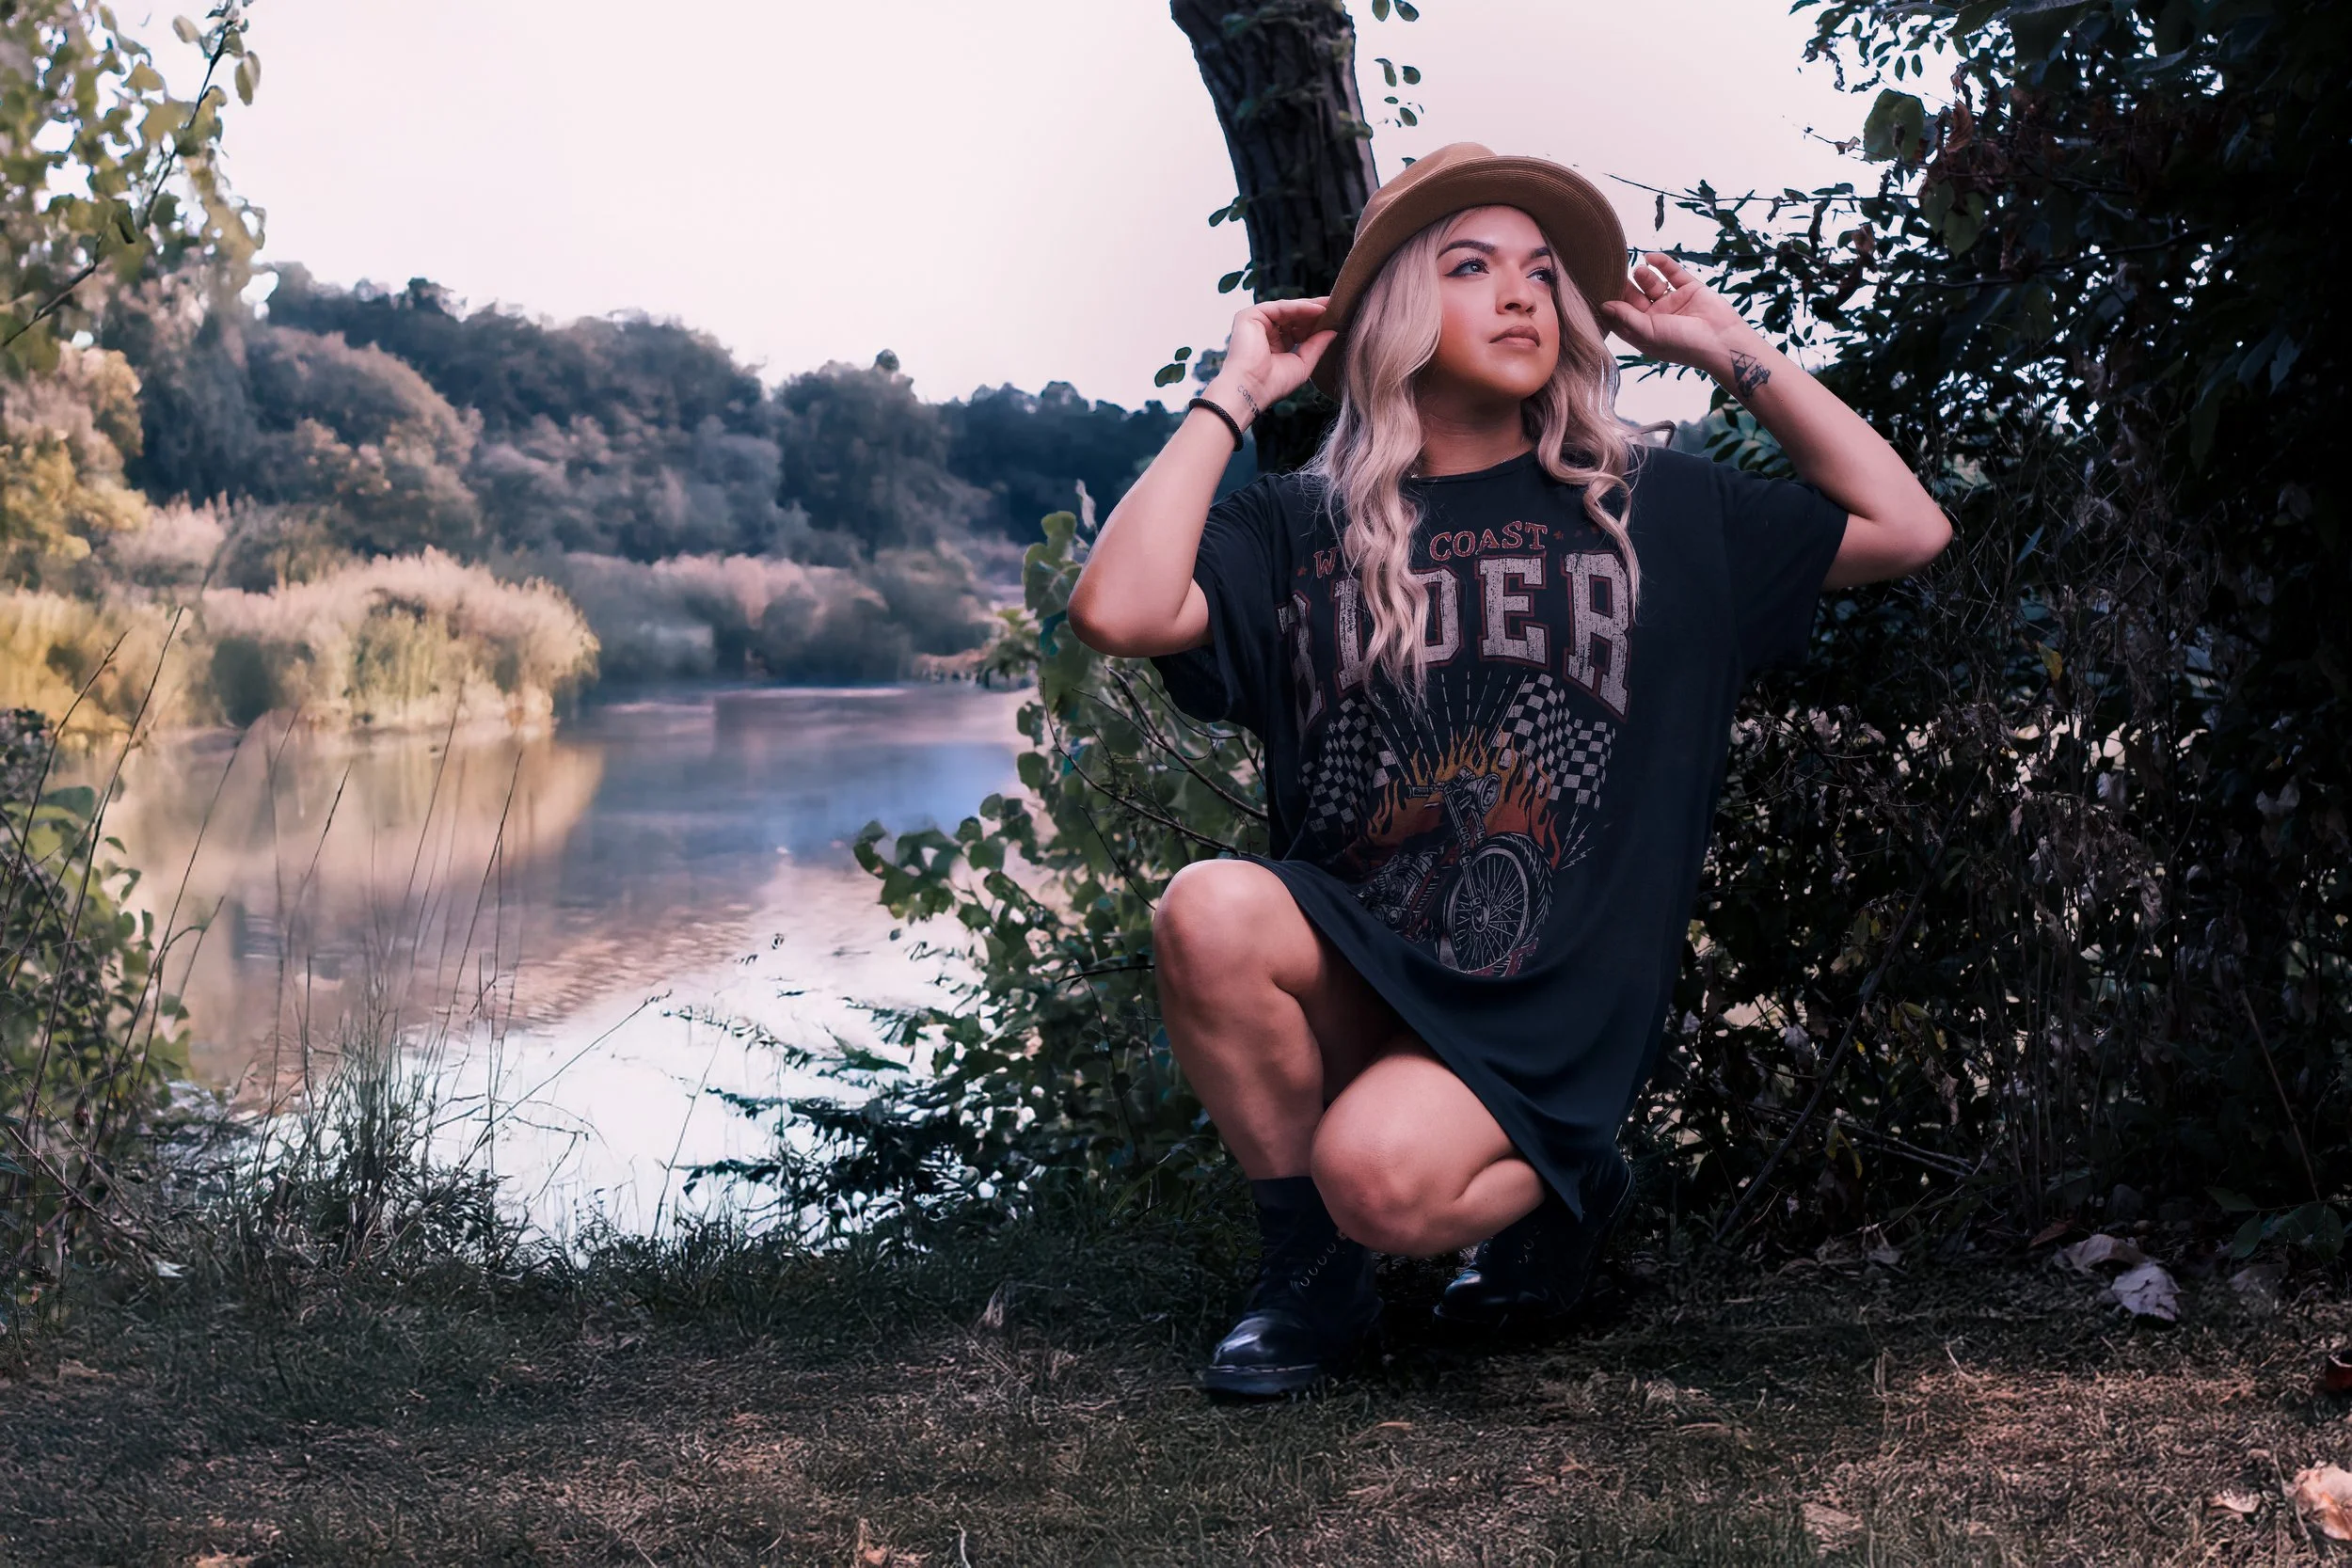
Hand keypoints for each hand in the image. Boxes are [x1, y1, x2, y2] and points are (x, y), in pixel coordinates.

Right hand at [1203, 297, 1336, 424]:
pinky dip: (1299, 307)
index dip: (1315, 324)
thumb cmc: (1272, 384)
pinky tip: (1318, 310)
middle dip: (1315, 313)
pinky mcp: (1250, 316)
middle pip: (1293, 317)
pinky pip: (1280, 307)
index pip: (1297, 329)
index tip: (1335, 320)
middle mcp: (1264, 332)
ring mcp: (1256, 323)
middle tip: (1337, 308)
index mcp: (1274, 345)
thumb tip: (1333, 331)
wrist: (1250, 389)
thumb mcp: (1303, 363)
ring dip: (1310, 308)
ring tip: (1331, 307)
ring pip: (1288, 310)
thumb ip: (1317, 346)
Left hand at [1597, 252, 1764, 382]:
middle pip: (1634, 297)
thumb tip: (1604, 305)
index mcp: (1645, 332)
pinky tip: (1649, 257)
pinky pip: (1672, 272)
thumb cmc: (1684, 344)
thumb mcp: (1649, 332)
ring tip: (1637, 270)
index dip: (1609, 304)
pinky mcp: (1689, 288)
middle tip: (1611, 272)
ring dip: (1642, 275)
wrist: (1723, 341)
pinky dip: (1661, 263)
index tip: (1593, 289)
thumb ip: (1626, 317)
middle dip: (1623, 286)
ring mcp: (1673, 302)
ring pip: (1651, 283)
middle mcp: (1657, 317)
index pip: (1621, 316)